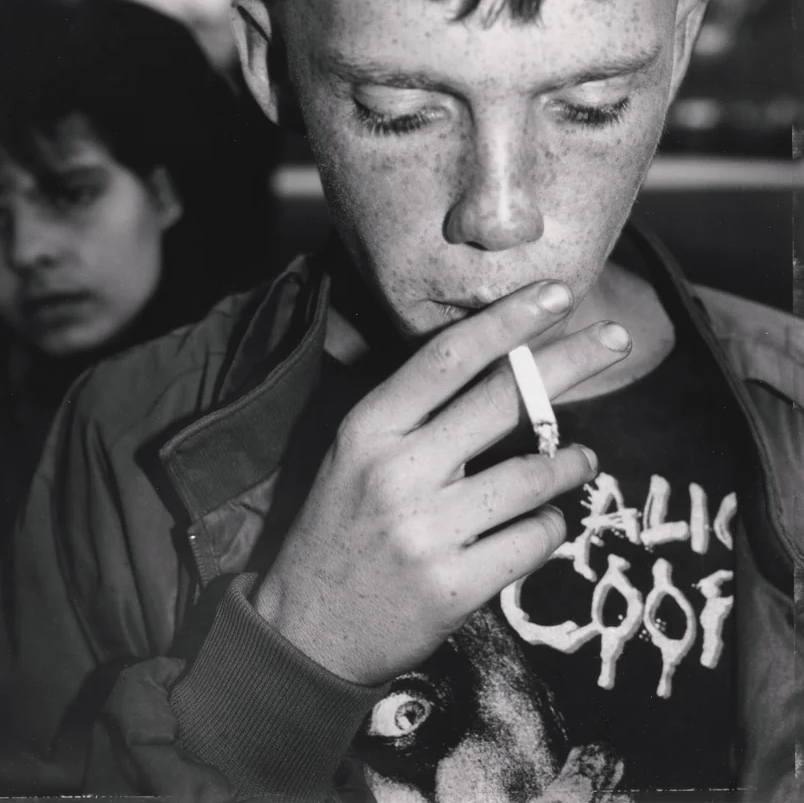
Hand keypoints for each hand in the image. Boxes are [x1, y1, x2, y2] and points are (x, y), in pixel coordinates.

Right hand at [252, 280, 630, 685]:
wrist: (307, 629)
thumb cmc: (342, 525)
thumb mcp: (356, 454)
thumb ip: (415, 413)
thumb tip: (498, 362)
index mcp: (369, 429)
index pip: (448, 358)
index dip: (507, 321)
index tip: (556, 294)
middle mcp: (397, 473)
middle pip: (501, 400)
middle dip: (569, 362)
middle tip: (615, 340)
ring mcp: (427, 532)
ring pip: (533, 475)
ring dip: (572, 462)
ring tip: (582, 458)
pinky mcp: (454, 587)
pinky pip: (534, 539)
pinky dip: (550, 526)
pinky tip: (543, 522)